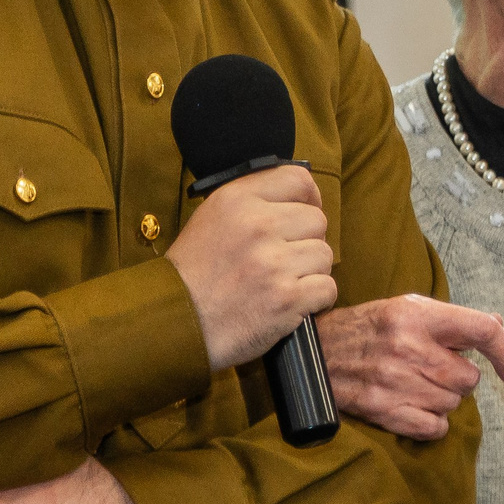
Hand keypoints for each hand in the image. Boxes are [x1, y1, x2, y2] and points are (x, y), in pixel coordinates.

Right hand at [166, 165, 338, 369]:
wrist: (175, 323)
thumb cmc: (195, 273)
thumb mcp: (211, 217)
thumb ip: (252, 200)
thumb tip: (300, 196)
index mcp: (237, 200)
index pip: (297, 180)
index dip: (309, 198)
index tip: (304, 213)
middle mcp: (258, 225)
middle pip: (317, 220)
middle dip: (307, 240)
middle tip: (285, 258)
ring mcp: (274, 263)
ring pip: (325, 255)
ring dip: (311, 271)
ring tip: (282, 282)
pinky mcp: (286, 298)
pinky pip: (328, 288)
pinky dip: (316, 299)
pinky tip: (293, 302)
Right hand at [315, 293, 503, 439]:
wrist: (314, 354)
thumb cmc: (368, 328)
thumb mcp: (407, 309)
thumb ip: (453, 319)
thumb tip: (498, 325)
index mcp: (417, 316)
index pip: (482, 330)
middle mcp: (409, 347)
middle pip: (469, 378)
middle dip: (457, 377)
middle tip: (431, 368)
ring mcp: (395, 381)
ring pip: (453, 403)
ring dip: (442, 399)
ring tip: (414, 383)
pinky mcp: (383, 410)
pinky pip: (435, 427)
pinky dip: (431, 422)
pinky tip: (412, 405)